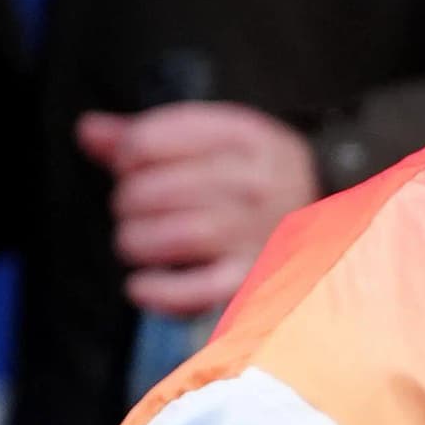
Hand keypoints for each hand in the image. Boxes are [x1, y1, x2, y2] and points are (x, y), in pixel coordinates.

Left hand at [79, 101, 318, 316]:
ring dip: (135, 242)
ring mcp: (257, 234)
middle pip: (152, 190)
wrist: (337, 221)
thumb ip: (149, 135)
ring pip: (167, 237)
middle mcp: (255, 184)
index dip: (125, 154)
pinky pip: (194, 292)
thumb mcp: (216, 140)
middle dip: (127, 200)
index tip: (131, 165)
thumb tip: (88, 132)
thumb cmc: (255, 178)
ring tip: (136, 241)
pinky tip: (140, 285)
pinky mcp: (254, 281)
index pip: (150, 140)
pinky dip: (157, 292)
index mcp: (246, 137)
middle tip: (134, 208)